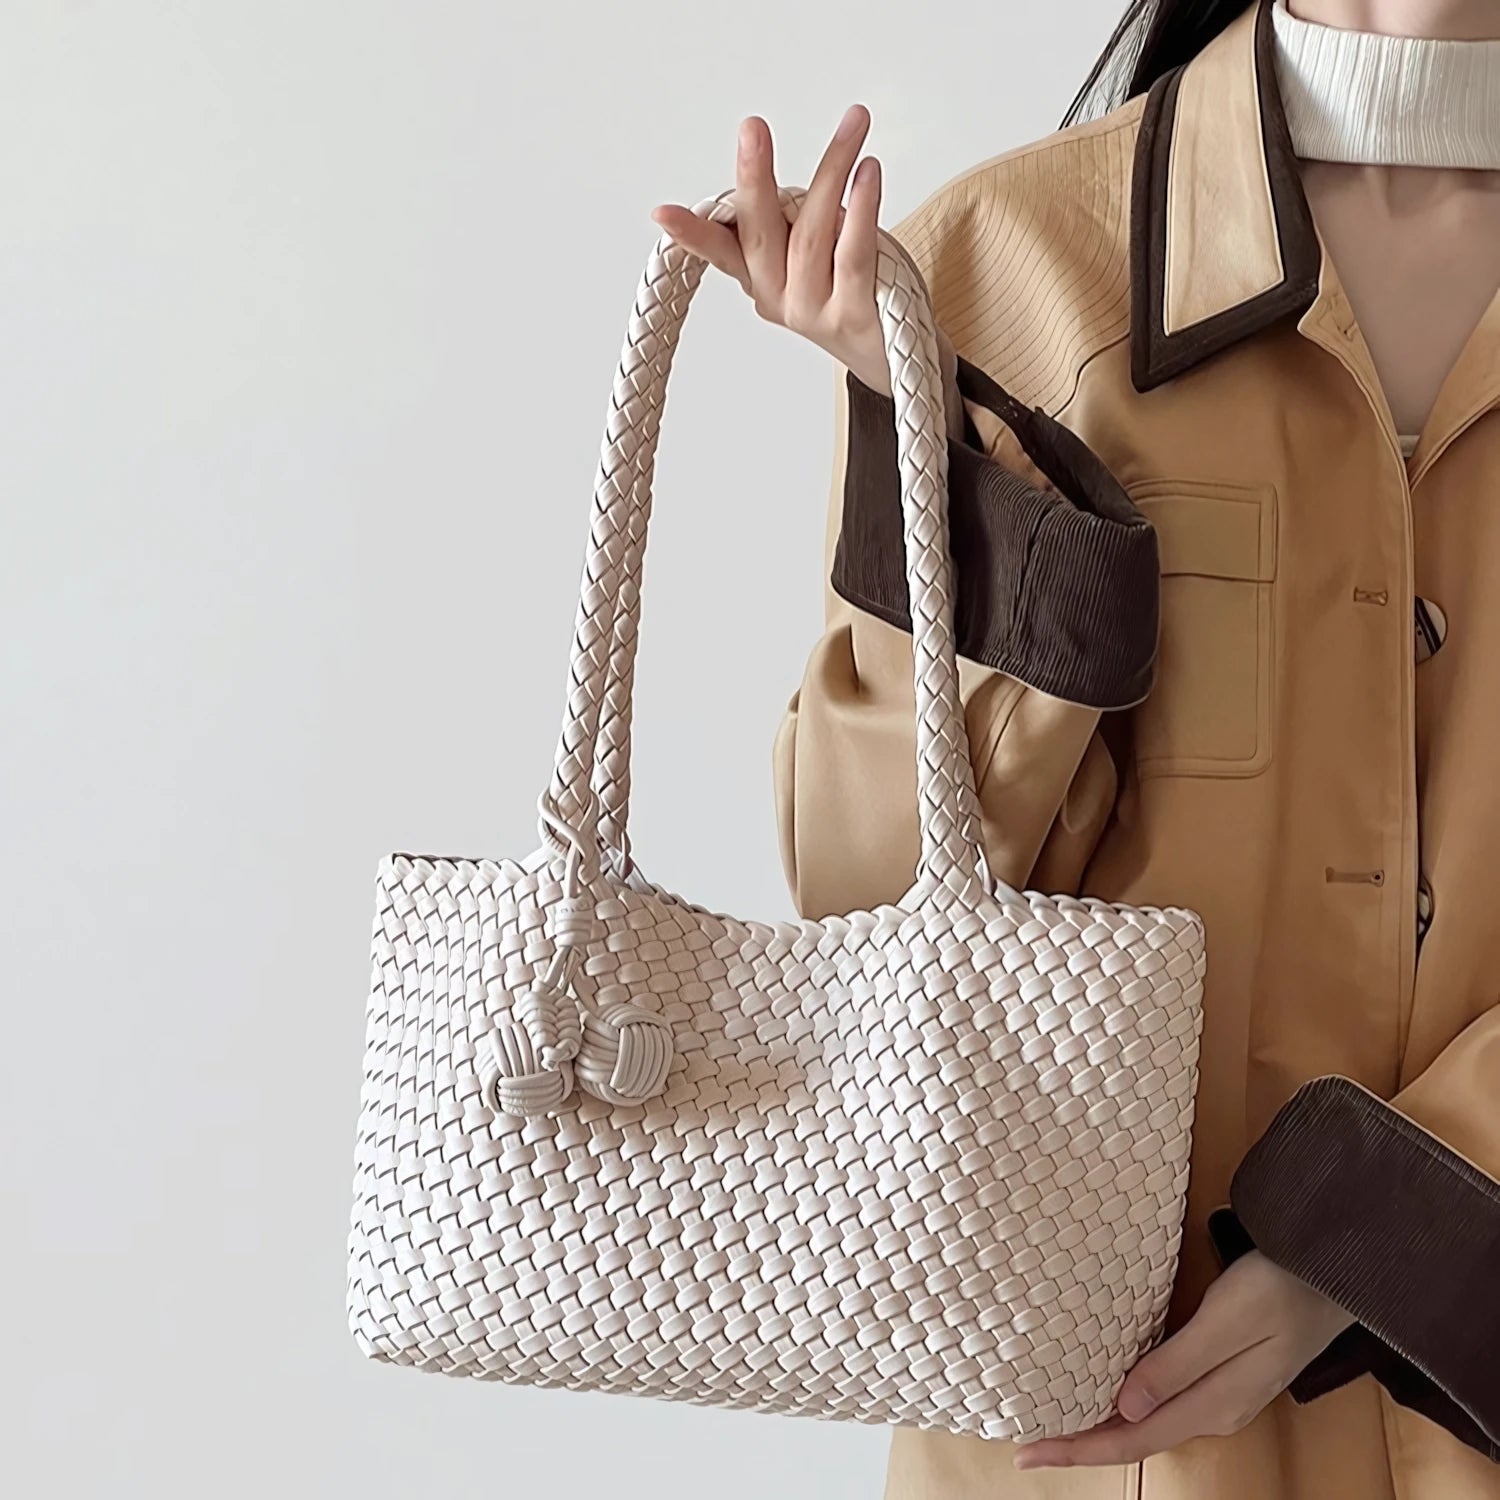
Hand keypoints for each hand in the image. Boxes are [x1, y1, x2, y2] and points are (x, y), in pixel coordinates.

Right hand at [650, 105, 891, 395]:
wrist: (881, 351)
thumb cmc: (844, 288)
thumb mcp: (802, 254)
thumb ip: (781, 221)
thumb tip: (759, 170)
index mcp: (758, 279)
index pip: (719, 251)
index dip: (691, 234)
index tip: (662, 213)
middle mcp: (778, 297)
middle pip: (761, 234)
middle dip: (754, 179)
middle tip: (752, 128)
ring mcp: (813, 310)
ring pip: (812, 235)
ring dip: (831, 171)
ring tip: (853, 123)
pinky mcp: (853, 315)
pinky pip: (854, 255)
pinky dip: (863, 209)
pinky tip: (868, 170)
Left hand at [1014, 1251, 1355, 1470]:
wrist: (1336, 1272)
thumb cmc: (1281, 1287)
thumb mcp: (1227, 1322)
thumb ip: (1177, 1365)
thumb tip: (1124, 1406)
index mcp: (1212, 1404)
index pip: (1132, 1439)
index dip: (1078, 1450)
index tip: (1027, 1453)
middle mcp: (1214, 1409)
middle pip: (1135, 1437)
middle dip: (1081, 1443)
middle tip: (1027, 1441)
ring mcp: (1221, 1394)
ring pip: (1147, 1420)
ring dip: (1101, 1423)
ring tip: (1054, 1418)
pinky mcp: (1223, 1372)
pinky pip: (1163, 1399)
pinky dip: (1125, 1401)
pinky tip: (1106, 1388)